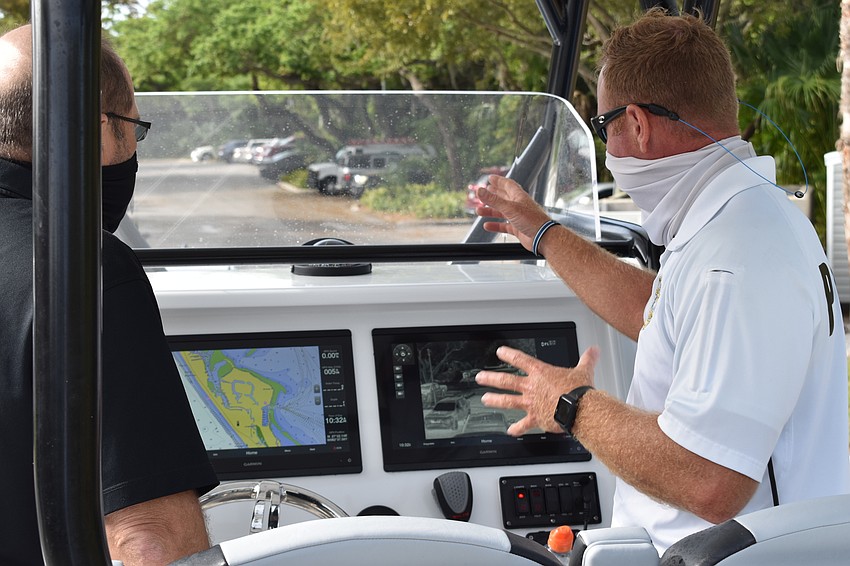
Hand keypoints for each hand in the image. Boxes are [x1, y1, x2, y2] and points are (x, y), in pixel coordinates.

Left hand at [475, 345, 598, 435]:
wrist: (579, 409)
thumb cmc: (579, 391)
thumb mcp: (583, 370)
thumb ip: (587, 359)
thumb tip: (593, 351)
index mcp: (541, 373)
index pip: (521, 360)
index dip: (509, 355)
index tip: (500, 352)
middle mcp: (532, 387)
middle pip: (506, 381)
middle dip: (491, 378)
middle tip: (480, 377)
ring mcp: (531, 403)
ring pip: (507, 401)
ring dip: (495, 400)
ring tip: (485, 399)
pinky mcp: (535, 418)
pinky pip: (523, 425)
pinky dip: (517, 429)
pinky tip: (510, 431)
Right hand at [476, 175, 552, 250]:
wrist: (542, 237)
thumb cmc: (531, 220)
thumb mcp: (509, 208)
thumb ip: (493, 200)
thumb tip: (480, 190)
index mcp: (519, 196)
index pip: (508, 185)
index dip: (499, 181)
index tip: (490, 178)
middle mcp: (518, 206)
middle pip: (503, 198)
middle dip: (493, 195)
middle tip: (484, 192)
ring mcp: (518, 217)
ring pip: (502, 212)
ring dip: (491, 211)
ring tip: (479, 210)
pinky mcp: (517, 228)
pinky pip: (504, 226)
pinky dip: (495, 225)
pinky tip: (487, 225)